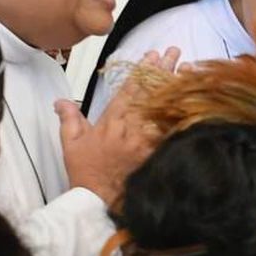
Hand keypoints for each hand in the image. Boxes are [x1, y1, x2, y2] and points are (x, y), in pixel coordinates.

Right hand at [57, 48, 173, 206]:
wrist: (98, 203)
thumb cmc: (87, 176)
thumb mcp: (71, 145)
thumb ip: (69, 119)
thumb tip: (61, 102)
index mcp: (111, 122)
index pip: (129, 89)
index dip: (141, 70)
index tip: (152, 55)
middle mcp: (130, 128)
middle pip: (149, 93)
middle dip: (162, 70)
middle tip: (174, 52)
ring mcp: (146, 142)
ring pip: (163, 107)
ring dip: (175, 86)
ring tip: (187, 68)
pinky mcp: (156, 154)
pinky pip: (172, 129)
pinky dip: (182, 113)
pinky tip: (193, 101)